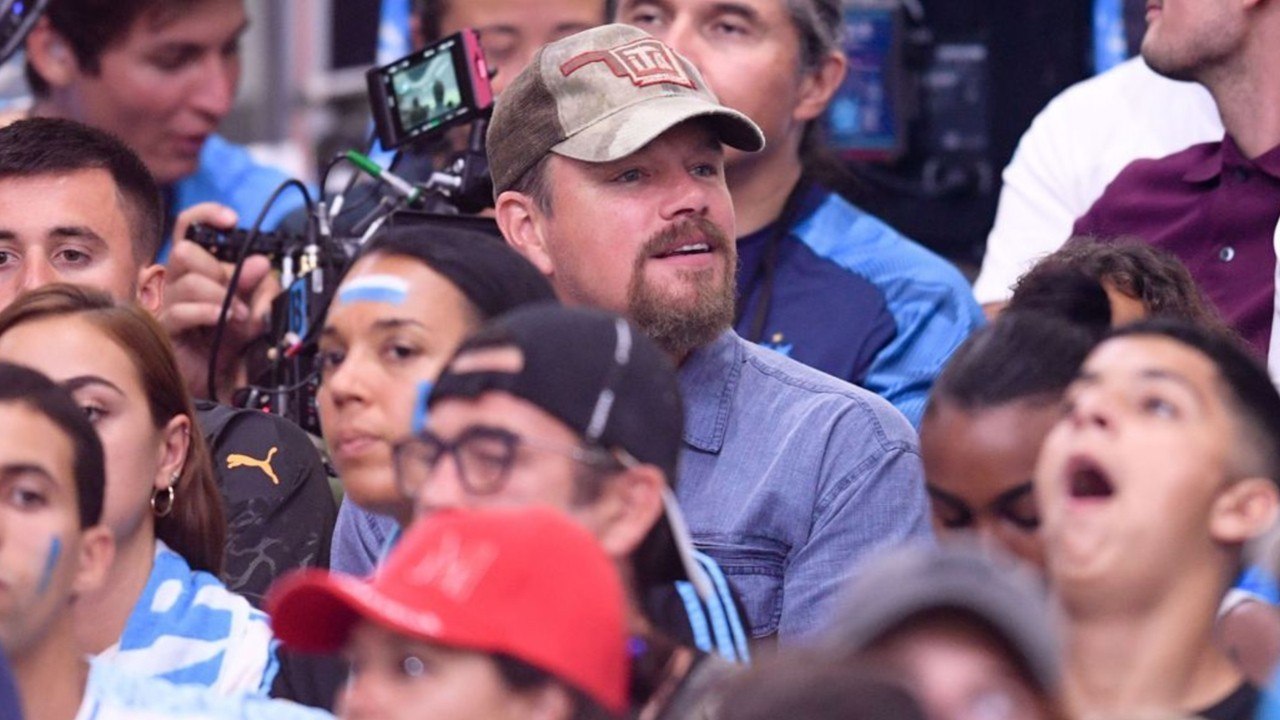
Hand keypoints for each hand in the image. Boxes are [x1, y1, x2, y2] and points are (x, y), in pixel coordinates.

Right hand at [159, 203, 280, 400]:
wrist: (214, 382)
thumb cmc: (224, 342)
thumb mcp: (250, 310)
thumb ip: (256, 286)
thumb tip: (260, 263)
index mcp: (192, 269)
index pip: (187, 228)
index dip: (206, 216)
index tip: (232, 220)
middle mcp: (172, 281)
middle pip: (185, 251)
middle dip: (218, 270)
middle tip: (238, 294)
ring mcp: (163, 304)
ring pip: (189, 280)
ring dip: (223, 297)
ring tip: (240, 316)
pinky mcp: (162, 329)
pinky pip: (183, 310)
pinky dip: (211, 313)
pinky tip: (227, 321)